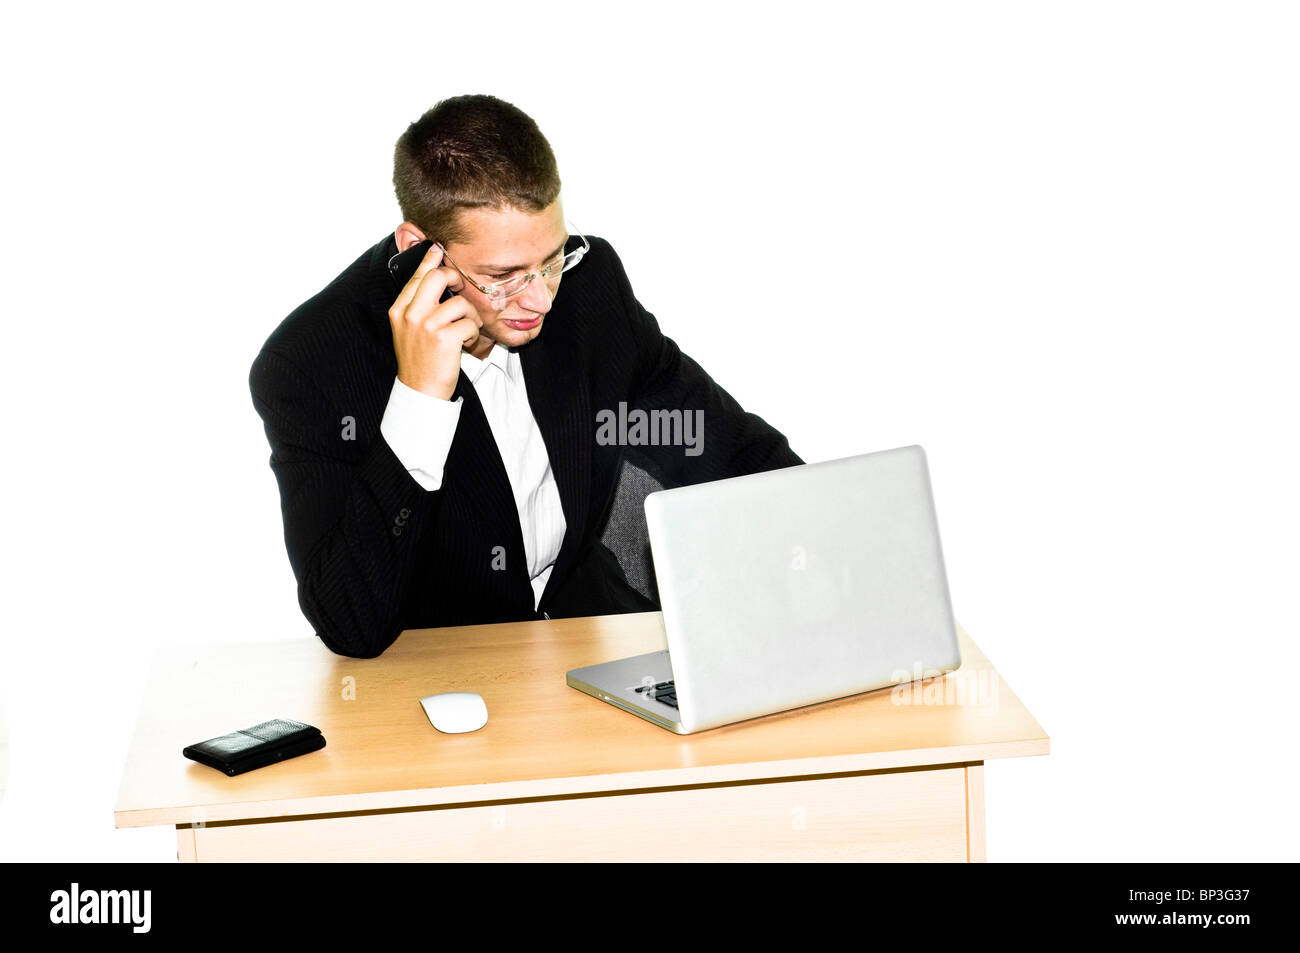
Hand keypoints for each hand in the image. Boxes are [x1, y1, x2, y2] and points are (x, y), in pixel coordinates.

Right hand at [388, 243, 482, 399]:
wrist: (420, 391)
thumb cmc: (420, 360)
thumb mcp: (409, 330)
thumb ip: (417, 306)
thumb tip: (435, 279)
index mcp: (399, 310)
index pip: (416, 276)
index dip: (429, 260)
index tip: (437, 248)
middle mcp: (410, 314)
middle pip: (437, 277)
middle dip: (455, 279)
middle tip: (461, 290)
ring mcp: (425, 324)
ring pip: (460, 302)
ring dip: (470, 316)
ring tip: (465, 331)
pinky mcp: (443, 337)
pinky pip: (469, 324)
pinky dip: (472, 334)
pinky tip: (464, 344)